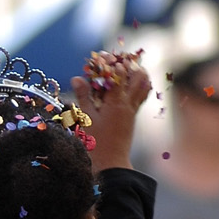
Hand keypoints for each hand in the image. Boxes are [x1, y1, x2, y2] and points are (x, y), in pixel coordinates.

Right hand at [72, 49, 150, 172]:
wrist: (111, 163)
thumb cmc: (96, 143)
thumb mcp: (86, 119)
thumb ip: (83, 97)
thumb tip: (76, 78)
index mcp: (116, 103)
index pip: (117, 75)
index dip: (109, 63)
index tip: (102, 55)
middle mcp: (128, 104)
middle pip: (136, 77)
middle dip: (128, 64)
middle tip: (120, 57)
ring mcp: (132, 111)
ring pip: (142, 86)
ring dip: (137, 73)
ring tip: (130, 65)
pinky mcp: (132, 117)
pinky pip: (141, 96)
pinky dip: (139, 86)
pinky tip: (134, 83)